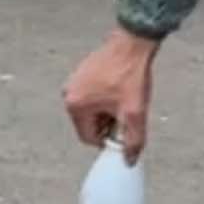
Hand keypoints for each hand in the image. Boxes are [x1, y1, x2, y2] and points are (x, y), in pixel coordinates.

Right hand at [63, 28, 159, 163]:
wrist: (133, 43)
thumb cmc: (130, 75)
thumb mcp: (134, 113)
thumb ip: (132, 141)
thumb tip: (129, 160)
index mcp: (76, 105)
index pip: (89, 139)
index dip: (109, 139)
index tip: (123, 128)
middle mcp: (69, 93)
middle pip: (89, 124)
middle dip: (107, 123)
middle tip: (125, 111)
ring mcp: (74, 81)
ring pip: (92, 110)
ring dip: (107, 110)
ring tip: (123, 97)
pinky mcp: (81, 72)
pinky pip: (92, 95)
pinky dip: (105, 97)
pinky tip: (119, 88)